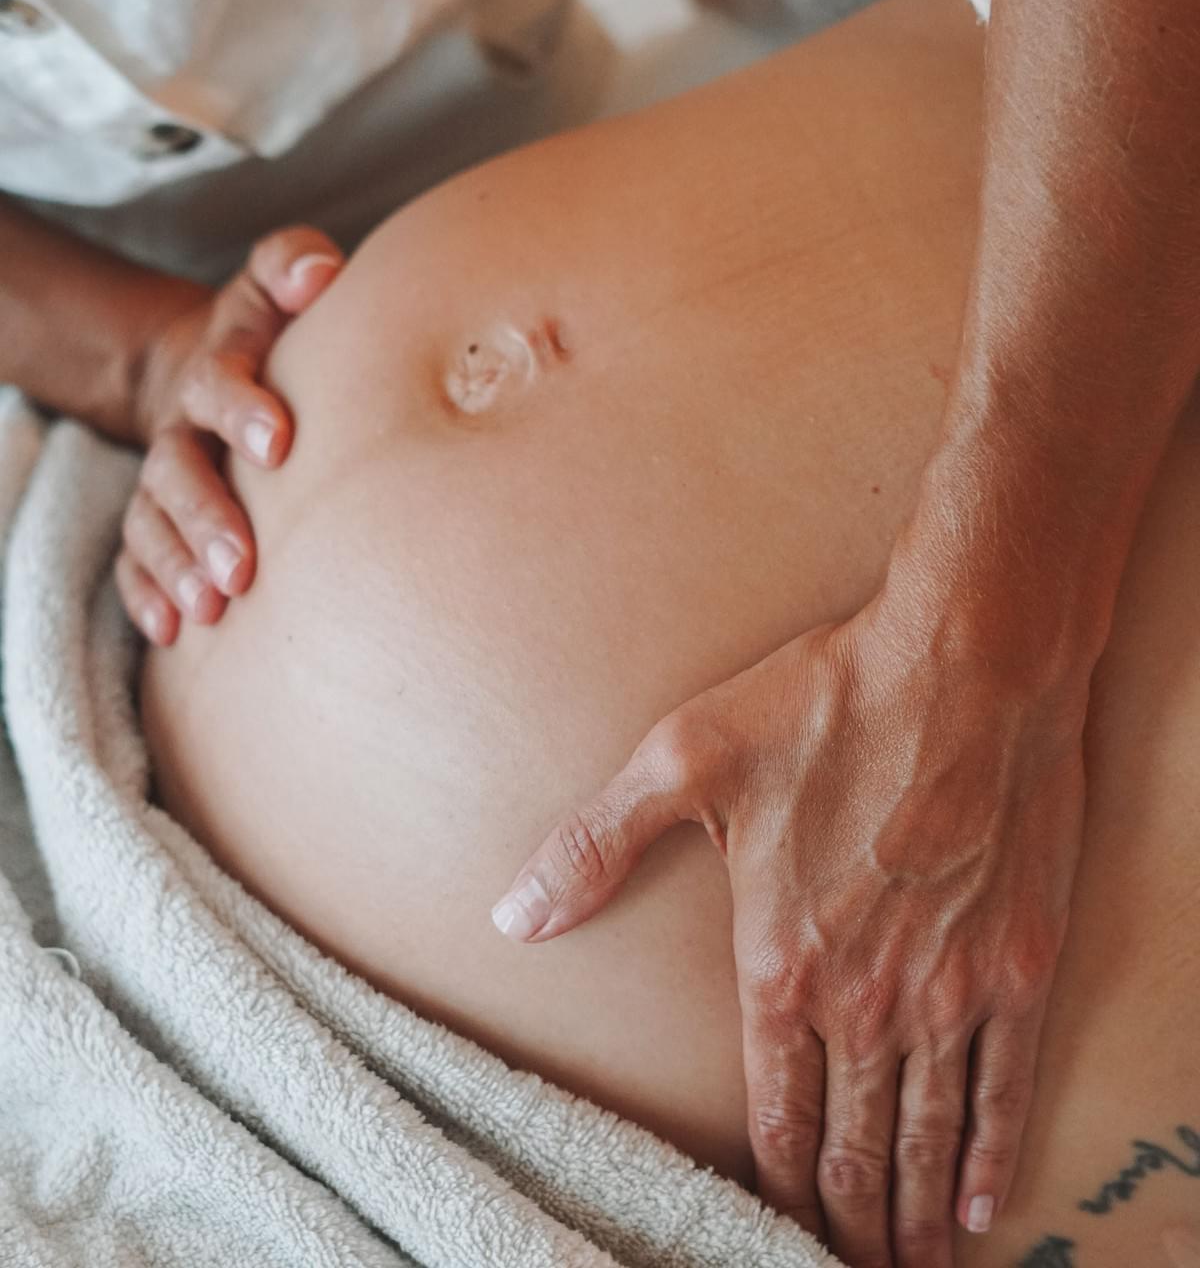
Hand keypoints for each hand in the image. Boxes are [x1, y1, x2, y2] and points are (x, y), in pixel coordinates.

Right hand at [115, 226, 342, 645]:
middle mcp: (182, 426)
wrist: (216, 365)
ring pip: (154, 523)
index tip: (280, 443)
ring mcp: (163, 477)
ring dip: (178, 566)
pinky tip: (173, 631)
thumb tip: (322, 273)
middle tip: (243, 565)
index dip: (243, 408)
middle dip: (207, 517)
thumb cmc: (273, 329)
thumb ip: (296, 263)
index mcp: (220, 367)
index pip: (221, 382)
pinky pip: (135, 560)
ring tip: (214, 608)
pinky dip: (148, 594)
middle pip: (178, 470)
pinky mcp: (155, 519)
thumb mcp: (280, 282)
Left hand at [491, 593, 1088, 1267]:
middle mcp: (866, 999)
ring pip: (926, 1136)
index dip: (774, 1189)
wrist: (966, 662)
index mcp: (782, 962)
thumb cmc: (825, 701)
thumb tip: (513, 915)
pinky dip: (989, 1156)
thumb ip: (598, 845)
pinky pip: (1004, 1087)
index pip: (775, 1113)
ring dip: (911, 1215)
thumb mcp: (686, 757)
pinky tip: (978, 1205)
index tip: (770, 1236)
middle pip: (854, 1147)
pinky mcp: (1017, 963)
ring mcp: (949, 989)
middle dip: (846, 1226)